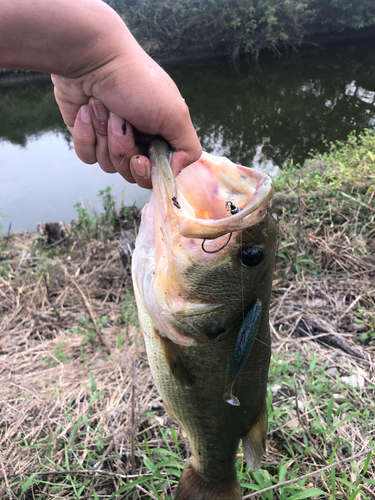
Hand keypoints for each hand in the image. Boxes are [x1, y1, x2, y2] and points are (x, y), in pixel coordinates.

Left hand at [52, 47, 201, 188]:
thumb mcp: (176, 114)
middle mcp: (139, 140)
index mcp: (162, 136)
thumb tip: (174, 171)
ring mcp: (111, 140)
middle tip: (122, 121)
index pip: (158, 173)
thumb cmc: (137, 82)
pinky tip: (87, 110)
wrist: (93, 58)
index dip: (148, 171)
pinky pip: (87, 156)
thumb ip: (188, 149)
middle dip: (124, 149)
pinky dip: (86, 134)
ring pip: (109, 165)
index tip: (142, 157)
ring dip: (105, 135)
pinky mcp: (88, 136)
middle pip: (132, 173)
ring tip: (104, 106)